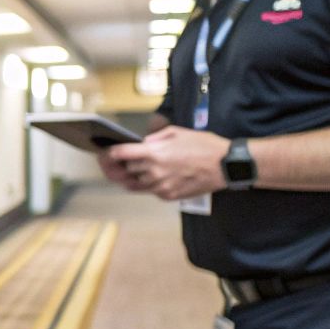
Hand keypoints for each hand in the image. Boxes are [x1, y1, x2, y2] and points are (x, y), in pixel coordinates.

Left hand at [106, 126, 228, 201]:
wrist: (225, 165)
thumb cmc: (203, 146)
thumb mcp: (177, 133)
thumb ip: (155, 139)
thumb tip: (142, 144)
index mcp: (154, 153)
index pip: (120, 155)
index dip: (109, 154)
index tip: (104, 153)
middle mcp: (154, 171)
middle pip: (125, 170)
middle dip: (117, 166)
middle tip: (110, 163)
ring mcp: (160, 186)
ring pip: (134, 184)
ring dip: (129, 177)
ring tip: (124, 172)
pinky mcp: (168, 196)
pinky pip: (150, 191)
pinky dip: (146, 184)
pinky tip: (148, 177)